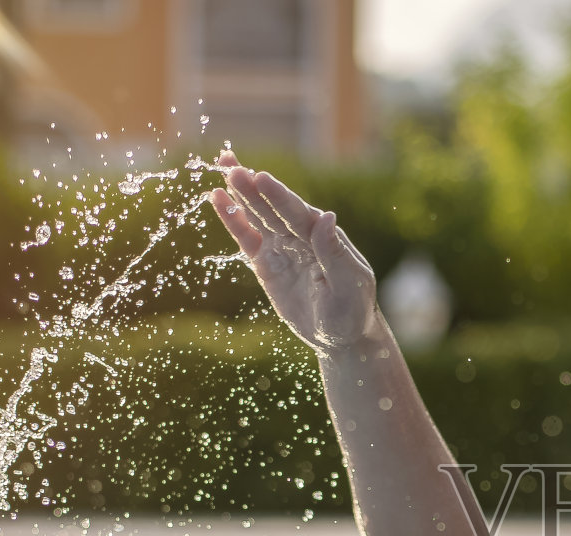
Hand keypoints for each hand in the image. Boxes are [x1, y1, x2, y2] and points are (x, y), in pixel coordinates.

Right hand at [210, 150, 377, 351]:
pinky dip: (232, 219)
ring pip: (258, 215)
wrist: (341, 334)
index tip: (260, 177)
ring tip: (223, 166)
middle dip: (252, 187)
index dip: (278, 196)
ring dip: (241, 194)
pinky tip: (218, 198)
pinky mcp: (266, 262)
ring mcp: (282, 247)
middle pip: (273, 207)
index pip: (297, 213)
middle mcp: (300, 236)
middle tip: (230, 165)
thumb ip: (334, 252)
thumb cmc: (352, 310)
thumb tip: (327, 216)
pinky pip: (246, 237)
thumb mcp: (349, 284)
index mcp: (323, 237)